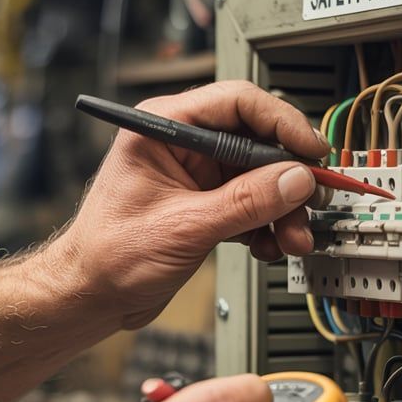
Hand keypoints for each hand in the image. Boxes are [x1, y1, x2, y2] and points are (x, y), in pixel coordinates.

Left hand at [56, 81, 327, 328]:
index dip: (282, 123)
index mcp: (164, 127)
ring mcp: (196, 177)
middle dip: (287, 178)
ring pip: (260, 179)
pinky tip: (267, 247)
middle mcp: (183, 145)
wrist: (91, 297)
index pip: (238, 103)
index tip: (311, 151)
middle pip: (256, 142)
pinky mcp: (206, 206)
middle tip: (309, 202)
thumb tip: (294, 180)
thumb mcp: (184, 227)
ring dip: (282, 209)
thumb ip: (244, 203)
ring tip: (291, 238)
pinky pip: (252, 206)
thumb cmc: (107, 256)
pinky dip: (266, 226)